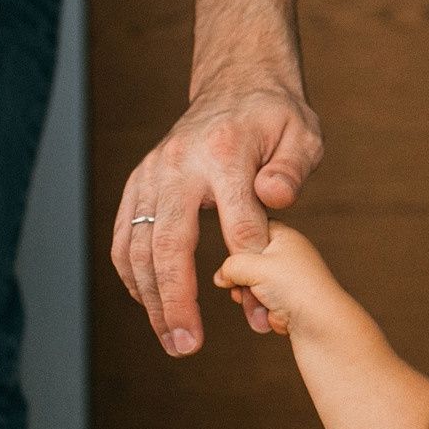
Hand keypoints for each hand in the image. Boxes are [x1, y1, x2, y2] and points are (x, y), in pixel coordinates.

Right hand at [114, 75, 323, 355]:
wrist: (236, 83)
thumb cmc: (276, 117)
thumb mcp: (302, 134)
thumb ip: (291, 170)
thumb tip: (275, 198)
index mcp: (225, 152)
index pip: (236, 219)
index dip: (248, 262)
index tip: (257, 300)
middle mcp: (179, 163)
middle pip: (170, 242)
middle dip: (176, 300)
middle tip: (187, 345)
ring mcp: (152, 173)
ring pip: (139, 246)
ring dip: (151, 299)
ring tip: (171, 340)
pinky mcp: (139, 182)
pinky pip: (126, 236)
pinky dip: (132, 276)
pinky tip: (150, 306)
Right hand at [211, 222, 345, 339]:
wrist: (322, 325)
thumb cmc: (296, 288)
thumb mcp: (254, 267)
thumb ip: (231, 265)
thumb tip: (221, 276)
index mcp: (285, 237)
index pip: (252, 229)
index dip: (238, 246)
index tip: (234, 260)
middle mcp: (288, 256)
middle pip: (248, 263)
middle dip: (243, 282)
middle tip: (247, 289)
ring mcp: (288, 280)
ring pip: (253, 287)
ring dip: (252, 301)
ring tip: (264, 306)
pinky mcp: (288, 302)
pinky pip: (263, 304)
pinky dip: (263, 313)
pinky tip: (273, 317)